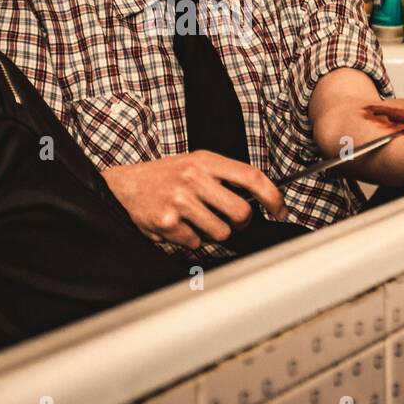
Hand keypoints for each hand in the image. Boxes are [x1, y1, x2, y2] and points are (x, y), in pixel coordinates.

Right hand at [101, 151, 287, 249]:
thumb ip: (224, 177)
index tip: (280, 210)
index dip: (273, 197)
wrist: (123, 187)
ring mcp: (180, 200)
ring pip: (221, 232)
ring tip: (195, 219)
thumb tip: (259, 199)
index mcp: (205, 160)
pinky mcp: (168, 222)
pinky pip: (196, 243)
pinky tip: (178, 225)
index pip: (252, 177)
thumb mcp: (194, 164)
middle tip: (229, 221)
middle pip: (241, 212)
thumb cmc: (163, 177)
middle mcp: (194, 178)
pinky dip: (190, 239)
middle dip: (240, 224)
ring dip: (212, 233)